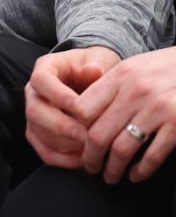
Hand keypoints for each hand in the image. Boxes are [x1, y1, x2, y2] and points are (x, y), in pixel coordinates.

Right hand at [22, 47, 120, 169]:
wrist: (97, 77)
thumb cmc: (98, 66)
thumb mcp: (101, 58)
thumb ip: (97, 64)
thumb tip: (93, 71)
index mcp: (45, 68)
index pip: (41, 80)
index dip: (57, 95)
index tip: (79, 106)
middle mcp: (34, 92)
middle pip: (35, 112)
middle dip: (61, 125)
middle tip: (87, 134)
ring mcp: (35, 115)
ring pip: (38, 133)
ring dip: (63, 143)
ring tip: (89, 146)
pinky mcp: (40, 134)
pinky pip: (44, 151)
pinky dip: (63, 158)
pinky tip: (83, 158)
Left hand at [72, 31, 175, 183]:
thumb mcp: (148, 63)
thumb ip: (119, 83)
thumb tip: (89, 113)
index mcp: (126, 71)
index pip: (82, 110)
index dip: (78, 132)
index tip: (82, 143)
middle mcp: (139, 88)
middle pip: (97, 134)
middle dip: (91, 159)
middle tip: (93, 168)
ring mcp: (161, 105)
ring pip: (121, 149)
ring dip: (113, 170)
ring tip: (114, 176)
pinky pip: (152, 155)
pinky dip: (141, 171)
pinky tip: (139, 174)